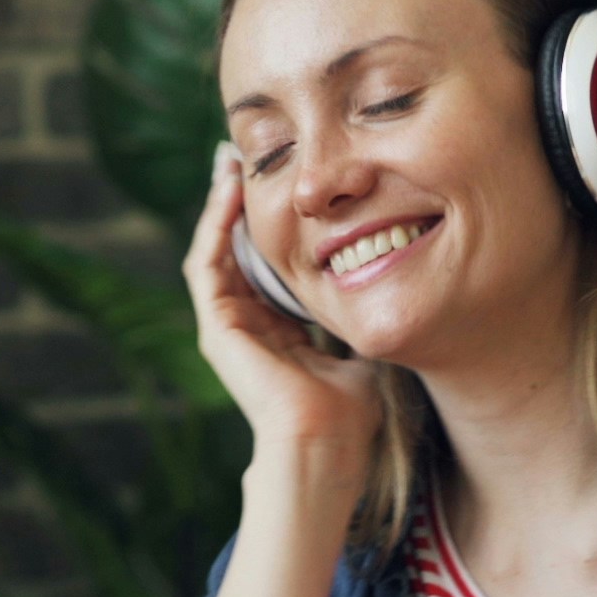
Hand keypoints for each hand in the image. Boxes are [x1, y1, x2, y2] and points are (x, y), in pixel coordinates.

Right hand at [183, 148, 383, 470]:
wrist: (326, 439)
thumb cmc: (350, 408)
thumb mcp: (360, 343)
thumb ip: (362, 314)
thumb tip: (390, 279)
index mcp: (278, 330)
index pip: (268, 264)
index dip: (275, 223)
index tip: (289, 184)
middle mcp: (247, 325)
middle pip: (236, 250)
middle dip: (241, 204)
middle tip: (248, 157)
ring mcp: (227, 326)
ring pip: (215, 250)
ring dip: (219, 206)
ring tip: (230, 163)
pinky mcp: (216, 327)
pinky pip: (206, 264)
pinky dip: (214, 226)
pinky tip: (228, 192)